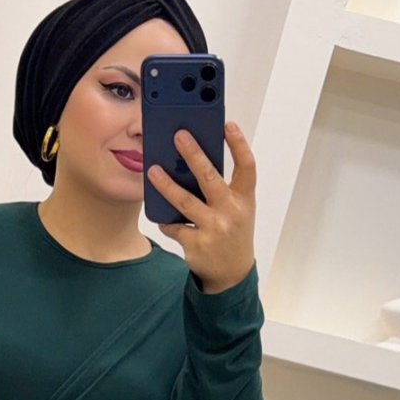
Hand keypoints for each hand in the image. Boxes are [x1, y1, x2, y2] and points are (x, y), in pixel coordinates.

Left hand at [147, 121, 256, 293]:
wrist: (233, 274)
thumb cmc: (233, 231)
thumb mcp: (238, 208)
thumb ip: (223, 187)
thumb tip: (192, 160)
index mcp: (245, 199)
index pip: (247, 166)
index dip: (239, 144)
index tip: (227, 125)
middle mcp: (232, 212)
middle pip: (210, 178)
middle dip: (193, 154)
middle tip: (178, 135)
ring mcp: (214, 229)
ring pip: (185, 202)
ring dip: (166, 185)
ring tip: (153, 171)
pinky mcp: (197, 245)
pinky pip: (175, 226)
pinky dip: (167, 221)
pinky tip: (162, 216)